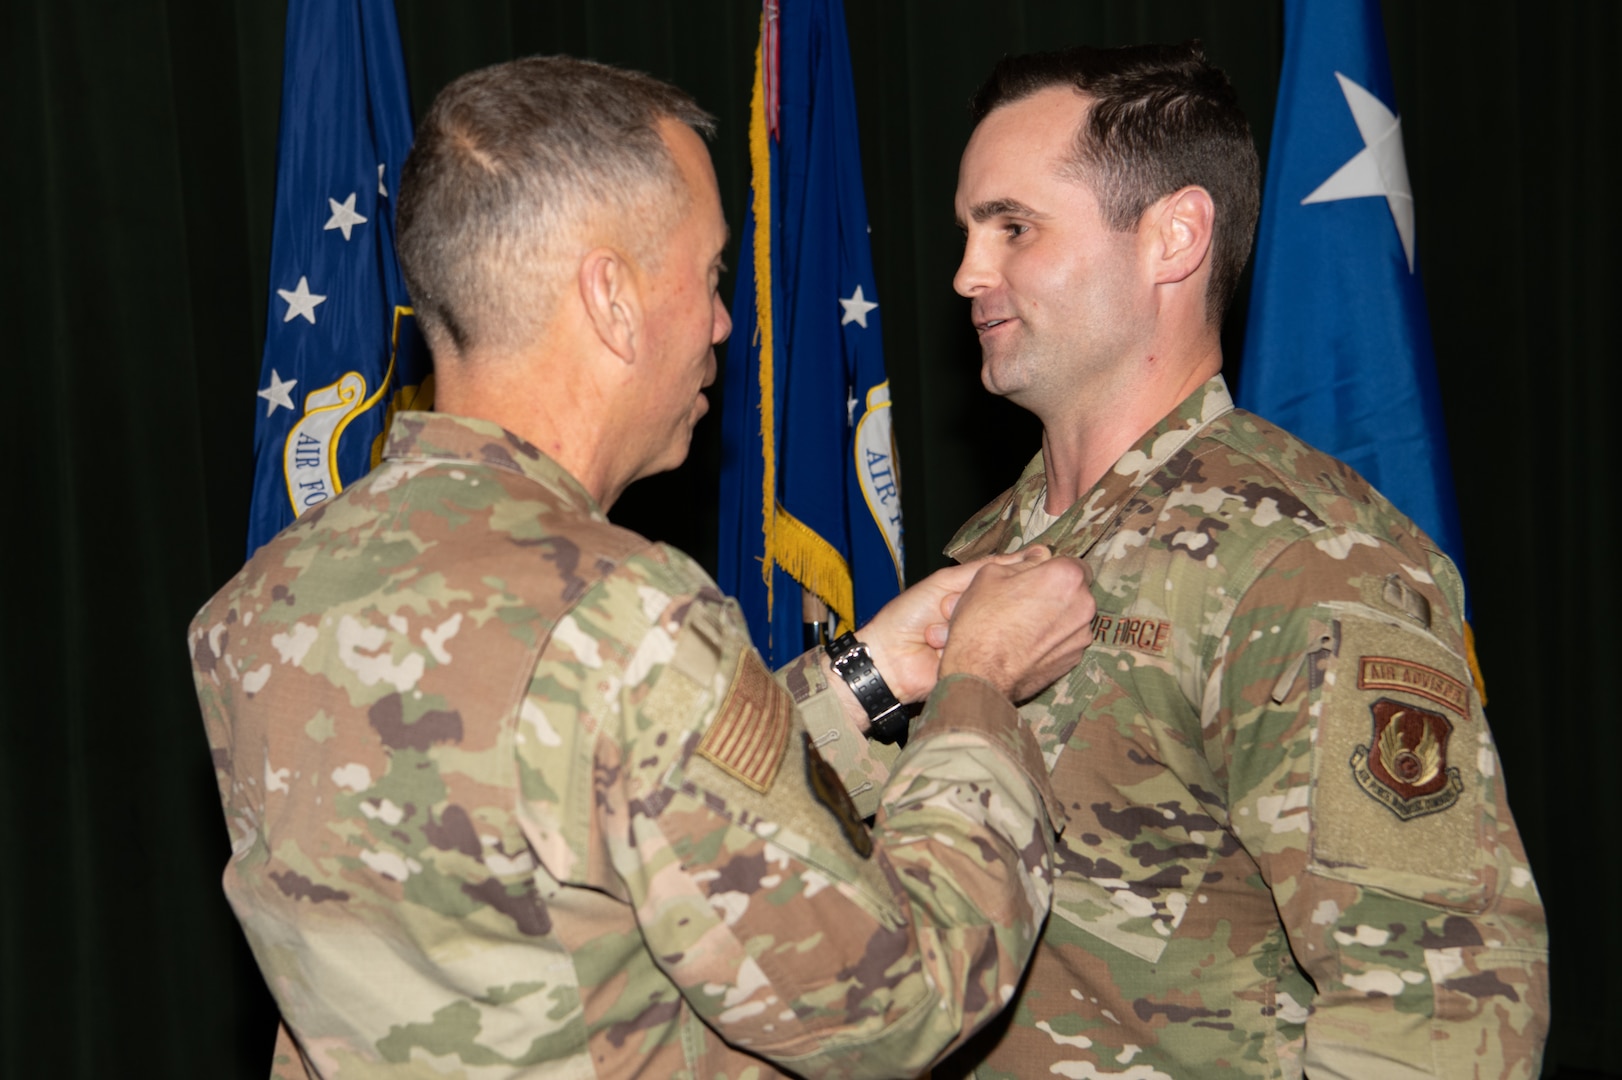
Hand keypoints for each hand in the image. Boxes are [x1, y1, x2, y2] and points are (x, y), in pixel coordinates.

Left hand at [855, 550, 1047, 702]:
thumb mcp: (944, 582)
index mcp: (975, 596)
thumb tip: (1031, 553)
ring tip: (934, 633)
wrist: (887, 659)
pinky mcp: (979, 666)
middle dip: (979, 605)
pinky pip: (985, 653)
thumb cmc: (908, 615)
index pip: (1008, 583)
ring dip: (963, 628)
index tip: (1028, 571)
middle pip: (1005, 606)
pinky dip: (963, 649)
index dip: (1015, 578)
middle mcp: (983, 619)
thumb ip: (983, 569)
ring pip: (995, 630)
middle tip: (945, 609)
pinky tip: (939, 649)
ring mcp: (982, 644)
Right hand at [938, 549, 1094, 701]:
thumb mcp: (990, 574)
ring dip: (1055, 617)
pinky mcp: (1074, 660)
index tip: (1037, 577)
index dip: (1054, 568)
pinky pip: (1066, 640)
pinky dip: (1052, 640)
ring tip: (1023, 626)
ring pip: (1072, 617)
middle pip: (1075, 591)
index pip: (1074, 562)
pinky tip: (1027, 645)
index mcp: (1066, 576)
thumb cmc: (982, 622)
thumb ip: (1022, 562)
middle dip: (1056, 593)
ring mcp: (1081, 636)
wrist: (980, 674)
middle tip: (1025, 601)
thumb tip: (1036, 560)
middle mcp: (1083, 605)